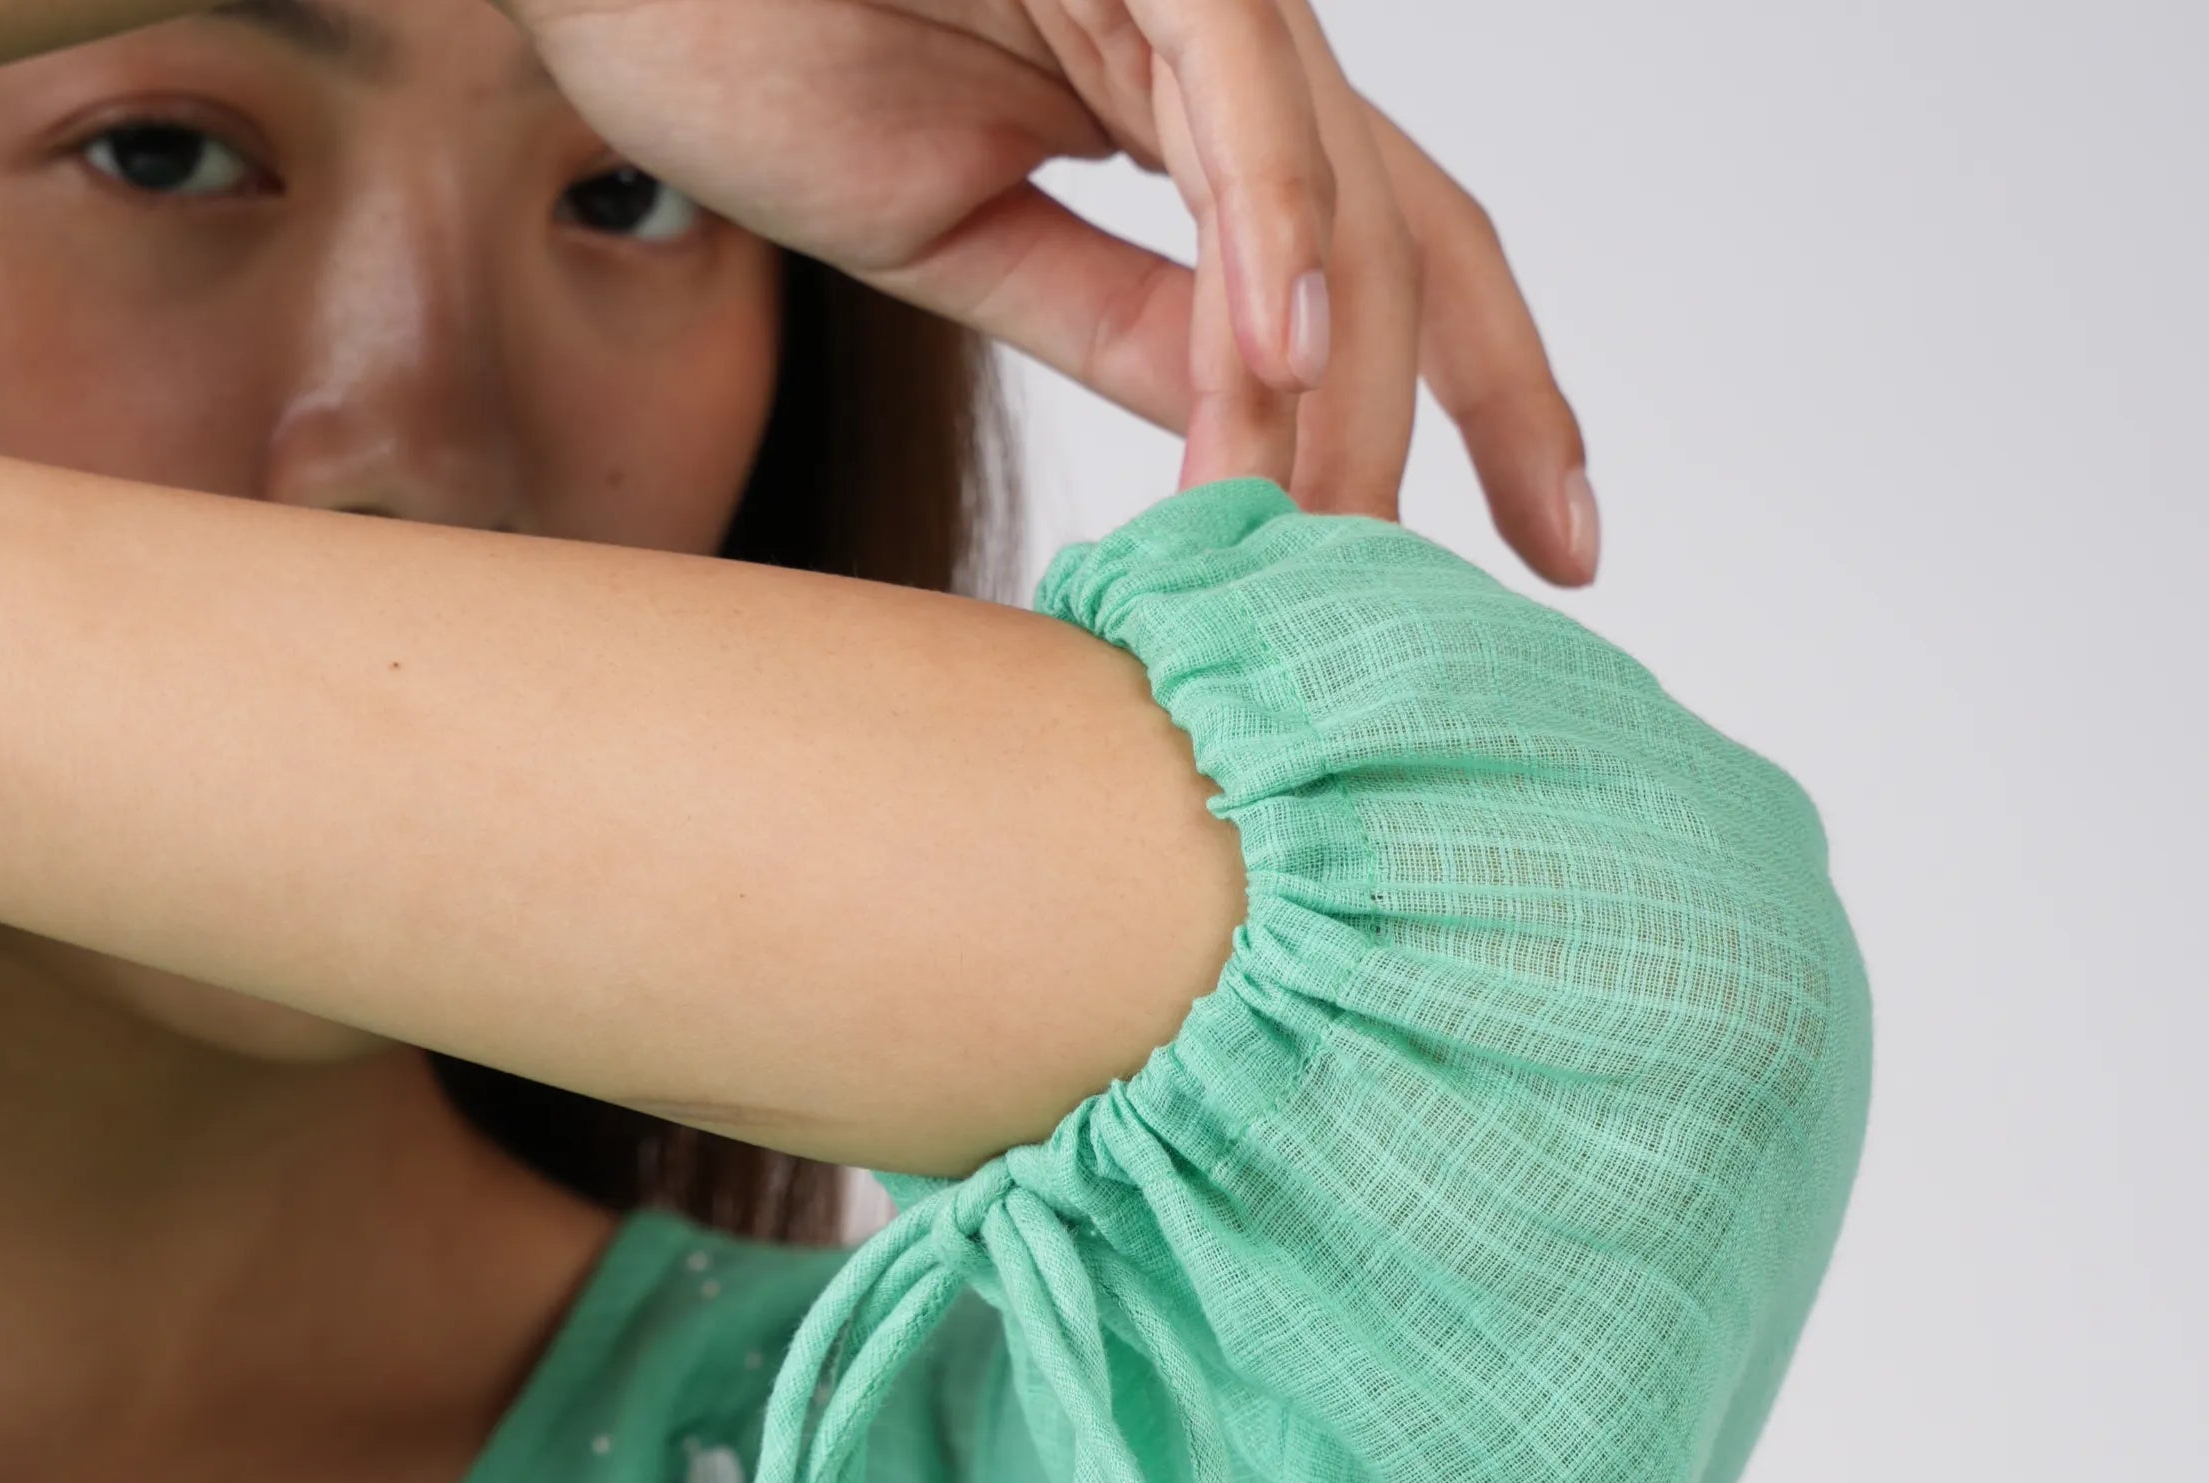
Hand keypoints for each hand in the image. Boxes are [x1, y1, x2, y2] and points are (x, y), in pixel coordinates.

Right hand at [512, 0, 1595, 580]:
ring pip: (1327, 189)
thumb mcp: (958, 236)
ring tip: (1304, 535)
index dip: (1486, 397)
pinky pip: (1227, 82)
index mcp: (1192, 100)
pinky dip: (1262, 224)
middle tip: (1407, 611)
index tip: (1550, 555)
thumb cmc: (745, 45)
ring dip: (1323, 386)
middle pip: (1406, 233)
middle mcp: (1218, 26)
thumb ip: (1113, 319)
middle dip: (1442, 424)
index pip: (1392, 254)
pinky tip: (1270, 365)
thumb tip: (1249, 441)